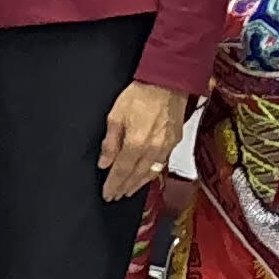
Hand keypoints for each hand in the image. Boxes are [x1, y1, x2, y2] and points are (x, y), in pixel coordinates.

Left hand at [98, 80, 187, 201]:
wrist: (167, 82)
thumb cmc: (140, 94)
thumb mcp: (115, 116)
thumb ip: (110, 143)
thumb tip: (104, 162)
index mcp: (136, 143)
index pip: (121, 171)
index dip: (113, 184)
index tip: (107, 194)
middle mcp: (153, 149)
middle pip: (136, 175)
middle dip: (124, 188)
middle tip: (115, 196)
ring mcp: (166, 147)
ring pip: (151, 173)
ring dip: (138, 184)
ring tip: (128, 191)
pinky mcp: (175, 142)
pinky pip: (162, 164)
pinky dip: (152, 173)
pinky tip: (146, 176)